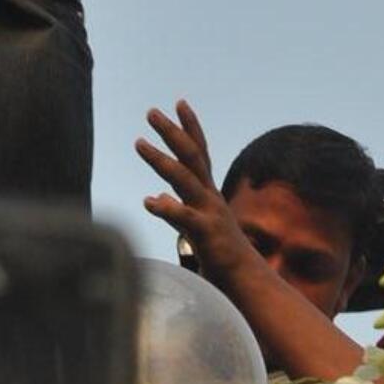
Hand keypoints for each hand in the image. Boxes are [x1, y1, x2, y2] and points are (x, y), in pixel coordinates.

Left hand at [136, 99, 250, 284]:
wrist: (246, 281)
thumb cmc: (220, 254)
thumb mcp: (196, 226)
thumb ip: (176, 210)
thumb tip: (156, 196)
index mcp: (207, 192)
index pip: (199, 151)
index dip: (190, 127)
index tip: (179, 102)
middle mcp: (210, 196)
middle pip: (191, 156)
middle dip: (171, 132)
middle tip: (151, 111)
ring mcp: (210, 213)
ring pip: (184, 179)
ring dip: (161, 159)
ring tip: (138, 143)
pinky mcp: (207, 234)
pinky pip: (185, 217)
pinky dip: (167, 208)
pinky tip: (148, 202)